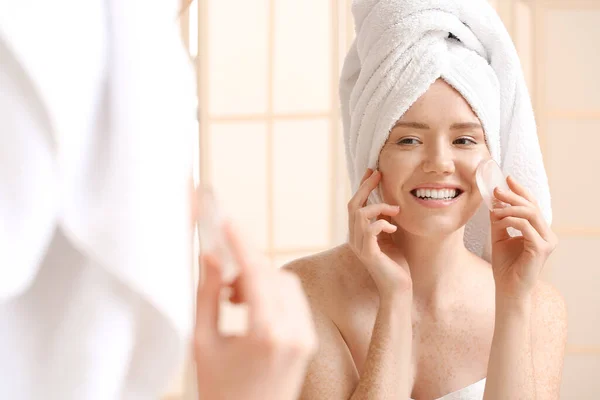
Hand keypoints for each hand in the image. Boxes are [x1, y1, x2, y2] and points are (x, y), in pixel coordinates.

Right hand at [194, 223, 316, 399]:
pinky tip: (248, 304)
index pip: (257, 273)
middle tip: (220, 266)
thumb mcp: (202, 341)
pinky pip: (293, 300)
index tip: (228, 224)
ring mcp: (306, 336)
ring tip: (230, 294)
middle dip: (247, 263)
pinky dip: (272, 292)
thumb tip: (210, 256)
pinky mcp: (308, 340)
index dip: (241, 244)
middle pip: (273, 274)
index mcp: (266, 334)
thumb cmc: (218, 390)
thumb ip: (207, 294)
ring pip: (287, 283)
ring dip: (259, 278)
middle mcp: (294, 332)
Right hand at [348, 168, 411, 301]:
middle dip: (365, 187)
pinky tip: (393, 227)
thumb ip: (386, 221)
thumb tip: (390, 201)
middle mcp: (354, 239)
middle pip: (353, 206)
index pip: (355, 205)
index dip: (362, 187)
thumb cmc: (397, 265)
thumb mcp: (391, 237)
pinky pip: (370, 230)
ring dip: (379, 207)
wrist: (398, 290)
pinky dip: (382, 223)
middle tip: (379, 175)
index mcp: (358, 234)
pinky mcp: (369, 254)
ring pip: (359, 215)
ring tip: (396, 210)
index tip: (372, 172)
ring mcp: (359, 247)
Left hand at [490, 175, 557, 299]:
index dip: (520, 191)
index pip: (532, 205)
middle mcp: (547, 234)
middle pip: (532, 206)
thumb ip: (499, 220)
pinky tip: (499, 221)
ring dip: (510, 207)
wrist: (508, 288)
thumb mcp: (499, 236)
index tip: (507, 179)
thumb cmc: (505, 265)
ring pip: (530, 214)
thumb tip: (495, 202)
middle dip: (513, 196)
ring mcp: (547, 242)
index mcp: (539, 231)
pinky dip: (510, 220)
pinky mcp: (541, 248)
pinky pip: (525, 226)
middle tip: (496, 190)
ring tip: (495, 208)